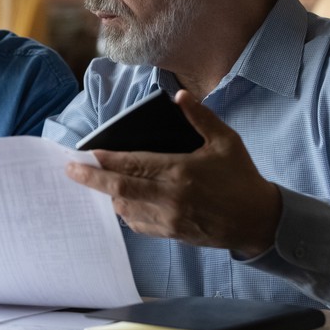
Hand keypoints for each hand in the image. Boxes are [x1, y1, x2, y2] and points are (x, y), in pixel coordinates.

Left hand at [65, 90, 280, 257]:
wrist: (259, 221)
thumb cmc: (242, 178)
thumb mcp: (226, 142)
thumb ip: (200, 117)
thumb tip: (180, 95)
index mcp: (180, 172)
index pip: (133, 165)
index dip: (106, 160)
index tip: (85, 154)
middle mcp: (170, 197)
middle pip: (119, 189)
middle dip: (91, 179)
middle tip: (69, 170)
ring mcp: (169, 219)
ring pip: (124, 209)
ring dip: (107, 196)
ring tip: (94, 182)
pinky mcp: (172, 234)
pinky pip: (138, 224)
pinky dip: (124, 212)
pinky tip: (119, 201)